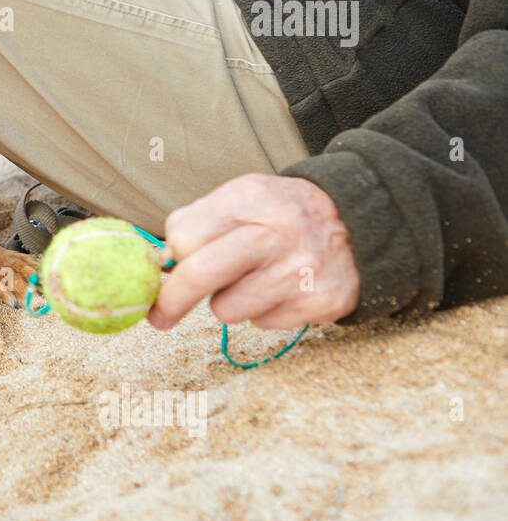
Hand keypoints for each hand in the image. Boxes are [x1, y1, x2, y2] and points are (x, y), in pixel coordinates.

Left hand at [148, 173, 359, 330]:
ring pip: (228, 310)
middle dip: (172, 301)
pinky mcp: (319, 302)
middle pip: (200, 275)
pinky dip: (264, 312)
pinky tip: (282, 288)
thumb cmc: (282, 213)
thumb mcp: (242, 197)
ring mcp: (299, 271)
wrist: (361, 220)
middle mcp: (276, 233)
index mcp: (250, 199)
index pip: (185, 237)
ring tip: (254, 278)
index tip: (162, 275)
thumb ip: (196, 223)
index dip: (171, 260)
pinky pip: (263, 324)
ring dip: (230, 302)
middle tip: (159, 316)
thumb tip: (160, 265)